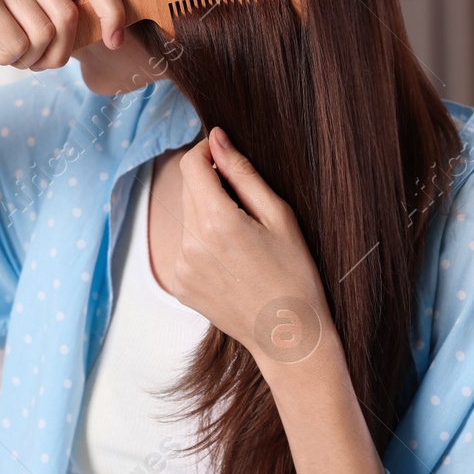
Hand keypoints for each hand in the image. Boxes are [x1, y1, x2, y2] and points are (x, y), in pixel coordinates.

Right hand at [0, 0, 125, 78]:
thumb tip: (119, 18)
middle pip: (68, 15)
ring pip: (44, 34)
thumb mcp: (34, 17)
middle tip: (31, 58)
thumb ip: (68, 9)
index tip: (117, 41)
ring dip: (29, 57)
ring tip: (4, 48)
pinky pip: (18, 44)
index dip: (112, 10)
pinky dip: (6, 58)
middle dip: (56, 51)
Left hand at [169, 127, 338, 371]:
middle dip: (211, 185)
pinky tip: (232, 261)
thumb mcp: (279, 217)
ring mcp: (181, 268)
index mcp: (217, 222)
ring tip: (243, 240)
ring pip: (187, 218)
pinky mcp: (179, 285)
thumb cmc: (295, 274)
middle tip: (247, 205)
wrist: (288, 335)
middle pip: (188, 190)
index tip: (223, 155)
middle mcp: (191, 244)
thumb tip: (216, 138)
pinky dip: (203, 243)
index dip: (206, 152)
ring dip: (207, 215)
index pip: (192, 165)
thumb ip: (242, 173)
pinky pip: (186, 246)